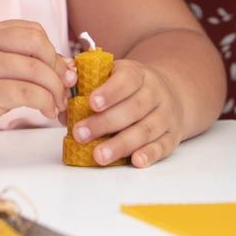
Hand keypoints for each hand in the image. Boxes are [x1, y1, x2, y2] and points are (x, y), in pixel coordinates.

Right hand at [0, 20, 72, 149]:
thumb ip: (15, 59)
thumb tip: (63, 67)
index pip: (33, 31)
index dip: (53, 52)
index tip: (61, 73)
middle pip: (38, 44)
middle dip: (57, 68)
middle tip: (63, 89)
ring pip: (36, 70)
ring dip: (55, 91)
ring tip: (57, 106)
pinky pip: (27, 93)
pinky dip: (45, 103)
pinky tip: (46, 112)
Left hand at [64, 59, 182, 167]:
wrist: (168, 93)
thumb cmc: (129, 87)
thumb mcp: (112, 75)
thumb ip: (87, 80)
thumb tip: (62, 90)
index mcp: (138, 74)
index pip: (126, 79)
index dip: (109, 92)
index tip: (91, 103)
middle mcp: (155, 93)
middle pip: (133, 108)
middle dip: (105, 123)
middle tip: (80, 134)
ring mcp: (165, 115)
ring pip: (145, 130)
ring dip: (121, 144)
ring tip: (99, 155)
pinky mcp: (172, 136)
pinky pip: (162, 147)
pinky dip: (150, 155)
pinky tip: (135, 161)